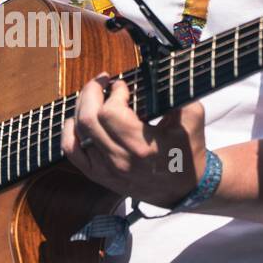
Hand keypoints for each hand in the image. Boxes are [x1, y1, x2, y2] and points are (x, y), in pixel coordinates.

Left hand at [62, 72, 207, 205]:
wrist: (184, 189)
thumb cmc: (187, 153)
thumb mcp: (192, 120)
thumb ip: (176, 94)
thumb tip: (157, 73)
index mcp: (142, 147)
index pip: (111, 112)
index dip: (114, 91)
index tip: (123, 85)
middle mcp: (120, 160)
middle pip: (89, 119)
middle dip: (92, 91)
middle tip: (102, 81)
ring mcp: (106, 170)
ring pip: (78, 131)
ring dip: (82, 106)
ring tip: (93, 95)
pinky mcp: (98, 176)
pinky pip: (71, 151)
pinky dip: (70, 130)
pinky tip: (78, 118)